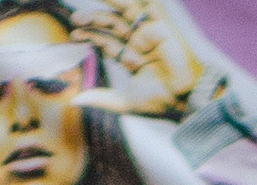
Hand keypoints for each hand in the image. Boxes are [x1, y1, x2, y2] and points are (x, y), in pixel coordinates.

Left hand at [77, 0, 205, 118]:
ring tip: (89, 2)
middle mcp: (140, 42)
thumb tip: (76, 101)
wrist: (182, 96)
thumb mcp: (125, 102)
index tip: (73, 35)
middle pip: (113, 24)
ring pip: (125, 11)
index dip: (90, 36)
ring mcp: (150, 31)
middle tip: (75, 20)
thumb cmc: (159, 102)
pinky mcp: (161, 22)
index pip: (108, 42)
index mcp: (132, 58)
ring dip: (107, 4)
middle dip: (94, 20)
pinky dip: (127, 0)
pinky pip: (145, 4)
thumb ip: (102, 99)